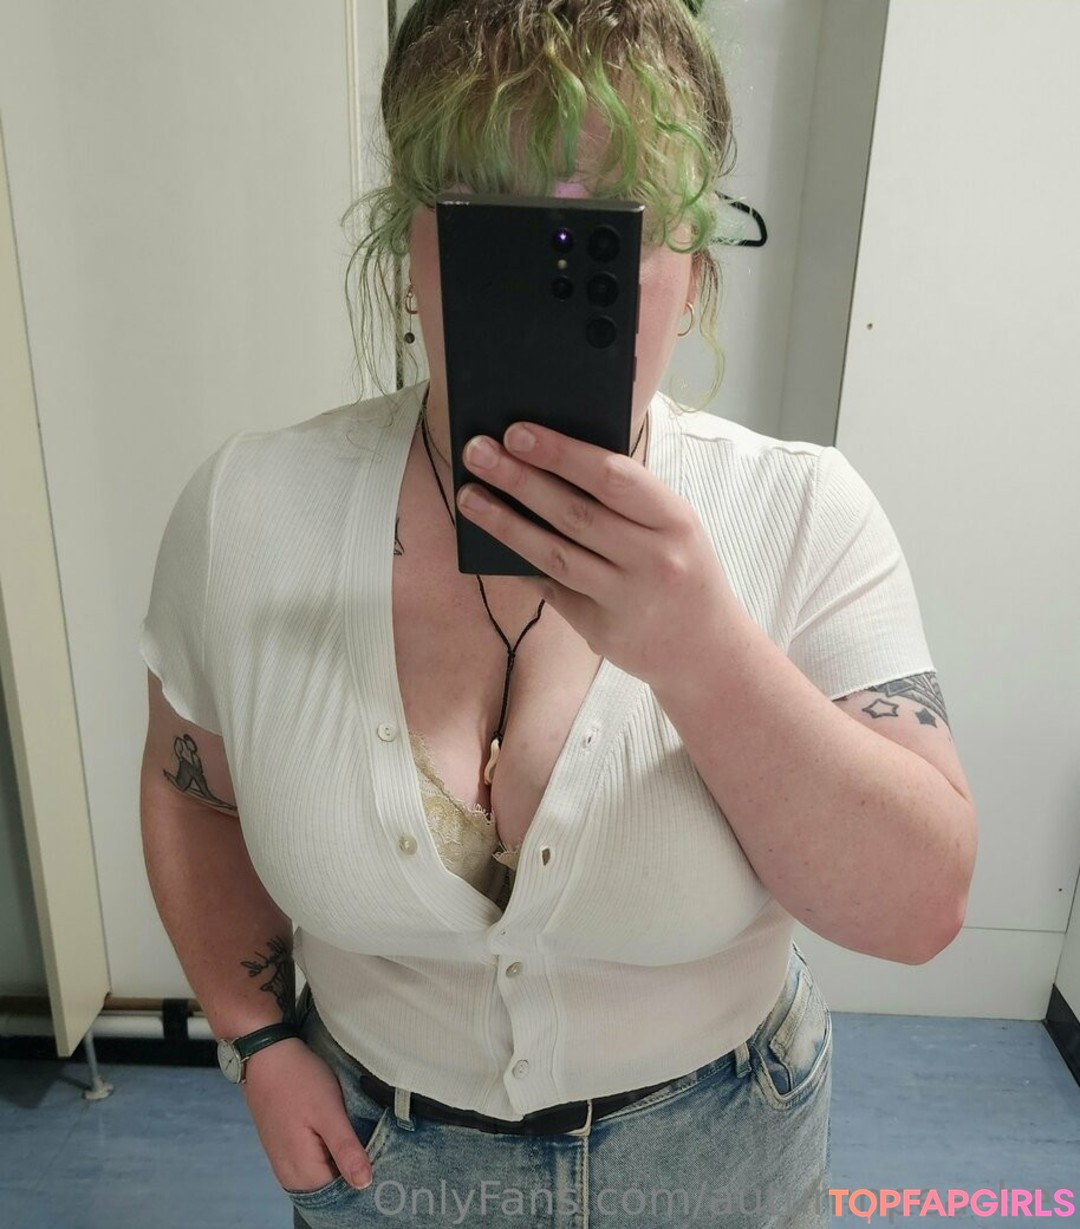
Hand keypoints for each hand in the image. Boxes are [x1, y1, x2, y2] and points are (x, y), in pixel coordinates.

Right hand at [240, 1038, 373, 1193]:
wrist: (266, 1055)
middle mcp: (289, 1175)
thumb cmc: (299, 1080)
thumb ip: (345, 1150)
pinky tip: (339, 1133)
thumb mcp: (329, 1112)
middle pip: (331, 1186)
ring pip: (322, 1173)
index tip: (382, 1157)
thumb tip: (364, 1184)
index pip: (341, 1193)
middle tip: (374, 1143)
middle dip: (352, 1169)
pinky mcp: (284, 1147)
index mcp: (301, 1172)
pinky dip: (328, 1151)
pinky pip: (312, 1161)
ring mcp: (284, 1161)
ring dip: (340, 1159)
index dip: (363, 1176)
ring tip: (359, 1136)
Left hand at [457, 421, 742, 688]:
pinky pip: (553, 589)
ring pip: (554, 554)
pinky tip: (491, 542)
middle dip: (519, 479)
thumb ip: (627, 499)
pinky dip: (521, 563)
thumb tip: (550, 461)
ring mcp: (628, 600)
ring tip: (469, 496)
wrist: (708, 651)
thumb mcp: (674, 528)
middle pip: (574, 513)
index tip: (517, 431)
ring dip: (505, 522)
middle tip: (476, 452)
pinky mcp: (603, 631)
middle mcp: (654, 559)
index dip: (561, 452)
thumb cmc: (682, 570)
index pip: (613, 477)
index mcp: (675, 520)